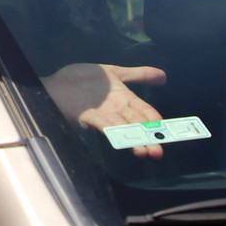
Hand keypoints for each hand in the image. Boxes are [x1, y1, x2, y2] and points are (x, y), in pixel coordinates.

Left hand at [42, 63, 166, 157]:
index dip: (156, 122)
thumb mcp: (115, 73)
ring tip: (143, 152)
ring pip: (122, 129)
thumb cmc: (84, 79)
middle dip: (148, 138)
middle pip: (136, 124)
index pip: (145, 112)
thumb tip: (164, 75)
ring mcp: (103, 114)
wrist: (58, 81)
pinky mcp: (88, 116)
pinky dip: (113, 131)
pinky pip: (103, 124)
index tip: (167, 132)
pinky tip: (121, 139)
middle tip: (158, 152)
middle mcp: (116, 109)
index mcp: (125, 99)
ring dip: (133, 141)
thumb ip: (138, 74)